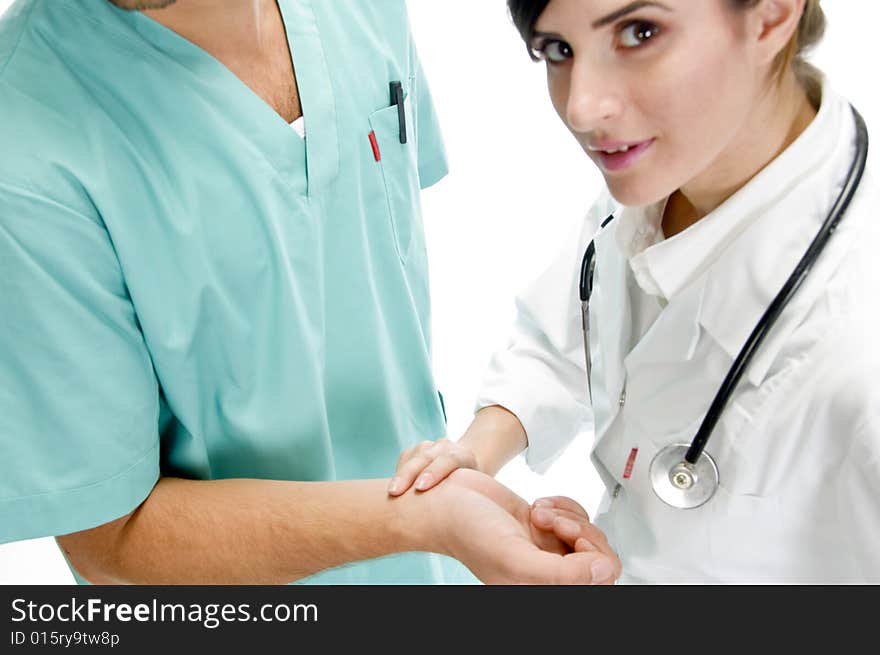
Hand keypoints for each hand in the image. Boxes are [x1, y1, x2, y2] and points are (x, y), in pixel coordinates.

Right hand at [388, 438, 477, 495]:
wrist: (466, 470)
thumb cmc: (472, 491)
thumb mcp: (476, 494)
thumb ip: (470, 500)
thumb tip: (465, 523)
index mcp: (465, 456)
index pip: (449, 460)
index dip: (434, 472)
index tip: (420, 488)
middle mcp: (447, 447)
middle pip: (426, 457)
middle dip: (409, 474)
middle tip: (395, 492)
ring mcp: (430, 446)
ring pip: (413, 457)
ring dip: (400, 475)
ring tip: (390, 492)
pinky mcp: (415, 450)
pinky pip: (404, 459)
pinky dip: (398, 473)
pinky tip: (392, 488)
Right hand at [420, 469, 619, 583]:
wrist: (445, 501)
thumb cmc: (467, 531)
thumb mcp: (515, 558)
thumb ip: (562, 575)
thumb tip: (602, 570)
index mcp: (540, 590)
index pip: (600, 581)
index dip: (591, 555)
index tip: (565, 537)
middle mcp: (547, 575)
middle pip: (600, 557)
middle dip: (579, 529)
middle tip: (550, 521)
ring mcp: (547, 551)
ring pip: (588, 535)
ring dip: (566, 515)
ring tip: (539, 513)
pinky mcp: (544, 528)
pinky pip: (575, 517)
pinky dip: (561, 504)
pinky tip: (538, 506)